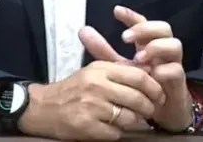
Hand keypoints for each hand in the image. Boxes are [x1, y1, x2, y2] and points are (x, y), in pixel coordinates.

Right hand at [18, 58, 164, 140]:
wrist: (43, 107)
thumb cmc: (73, 89)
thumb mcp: (94, 72)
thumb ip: (119, 72)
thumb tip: (150, 75)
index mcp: (100, 69)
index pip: (138, 76)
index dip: (154, 87)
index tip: (159, 95)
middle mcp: (96, 86)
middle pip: (137, 98)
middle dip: (149, 107)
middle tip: (150, 111)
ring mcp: (91, 107)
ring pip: (129, 117)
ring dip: (134, 122)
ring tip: (130, 120)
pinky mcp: (87, 126)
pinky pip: (115, 133)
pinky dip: (117, 133)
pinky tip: (111, 128)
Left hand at [81, 6, 193, 132]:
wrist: (160, 114)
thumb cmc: (141, 87)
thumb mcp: (120, 67)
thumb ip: (104, 51)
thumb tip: (83, 30)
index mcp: (148, 44)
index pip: (144, 23)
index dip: (132, 15)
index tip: (116, 11)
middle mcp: (163, 51)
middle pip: (164, 28)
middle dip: (145, 29)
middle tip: (125, 38)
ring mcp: (172, 65)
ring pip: (174, 45)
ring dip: (156, 47)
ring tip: (138, 58)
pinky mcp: (178, 82)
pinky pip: (176, 70)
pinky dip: (164, 70)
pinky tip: (151, 75)